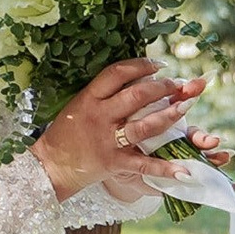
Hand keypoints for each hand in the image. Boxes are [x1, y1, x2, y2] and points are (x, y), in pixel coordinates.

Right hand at [31, 57, 208, 207]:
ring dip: (170, 115)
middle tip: (178, 85)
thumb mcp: (78, 106)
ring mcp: (106, 140)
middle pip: (137, 95)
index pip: (117, 73)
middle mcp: (99, 116)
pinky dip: (164, 167)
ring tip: (186, 107)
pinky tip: (183, 169)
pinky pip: (143, 164)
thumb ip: (102, 95)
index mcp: (88, 98)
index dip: (142, 65)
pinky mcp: (112, 163)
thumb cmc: (65, 134)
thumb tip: (135, 80)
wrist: (48, 166)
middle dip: (163, 87)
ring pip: (145, 125)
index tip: (158, 65)